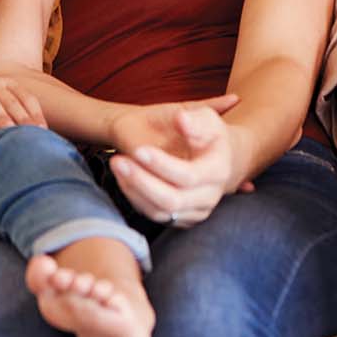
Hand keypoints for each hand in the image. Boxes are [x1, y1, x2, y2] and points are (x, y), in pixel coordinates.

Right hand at [0, 69, 46, 145]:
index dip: (35, 112)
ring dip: (0, 117)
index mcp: (4, 83)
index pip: (24, 96)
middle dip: (22, 116)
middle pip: (9, 99)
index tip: (44, 130)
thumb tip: (33, 133)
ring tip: (8, 133)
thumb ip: (11, 109)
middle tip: (33, 134)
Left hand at [108, 99, 238, 227]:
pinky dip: (135, 197)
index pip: (189, 176)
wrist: (213, 155)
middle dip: (141, 181)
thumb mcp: (206, 117)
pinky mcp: (181, 219)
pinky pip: (154, 215)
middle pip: (172, 200)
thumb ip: (195, 118)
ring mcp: (196, 211)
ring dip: (133, 189)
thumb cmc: (206, 133)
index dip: (162, 165)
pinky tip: (124, 177)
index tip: (139, 150)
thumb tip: (181, 120)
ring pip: (159, 211)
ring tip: (118, 165)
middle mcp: (210, 196)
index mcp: (219, 171)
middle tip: (117, 160)